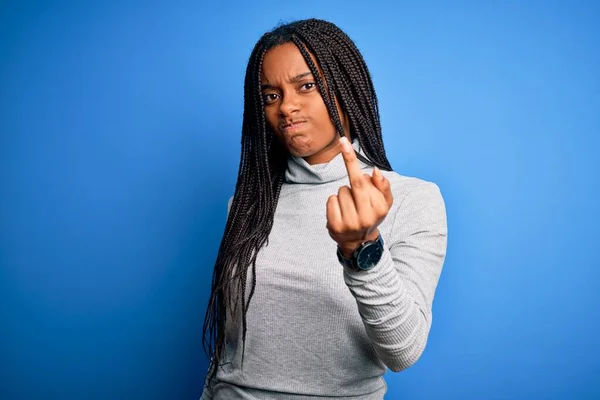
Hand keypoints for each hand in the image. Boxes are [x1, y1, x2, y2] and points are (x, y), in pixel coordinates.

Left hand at [326, 137, 393, 257]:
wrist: (359, 242)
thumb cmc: (371, 215)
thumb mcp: (384, 202)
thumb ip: (384, 186)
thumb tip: (375, 171)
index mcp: (379, 208)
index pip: (362, 179)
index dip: (351, 160)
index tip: (343, 141)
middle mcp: (365, 217)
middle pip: (353, 183)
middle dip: (348, 164)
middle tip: (343, 145)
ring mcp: (349, 223)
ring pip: (341, 191)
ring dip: (344, 193)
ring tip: (350, 204)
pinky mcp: (335, 227)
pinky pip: (331, 200)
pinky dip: (334, 202)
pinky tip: (341, 210)